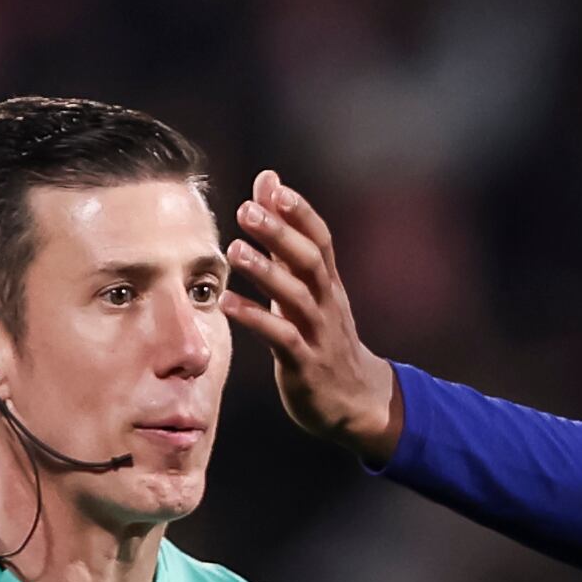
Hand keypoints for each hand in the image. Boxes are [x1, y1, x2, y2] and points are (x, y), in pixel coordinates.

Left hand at [222, 171, 406, 458]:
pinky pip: (280, 338)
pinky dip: (255, 319)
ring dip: (265, 273)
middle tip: (247, 210)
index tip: (273, 186)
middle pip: (309, 261)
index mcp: (327, 283)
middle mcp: (326, 302)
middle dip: (281, 234)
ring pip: (295, 298)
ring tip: (234, 251)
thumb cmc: (321, 335)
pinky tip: (226, 303)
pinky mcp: (304, 364)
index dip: (299, 212)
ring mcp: (318, 333)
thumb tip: (269, 183)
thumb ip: (285, 240)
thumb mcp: (307, 287)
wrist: (355, 398)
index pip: (319, 239)